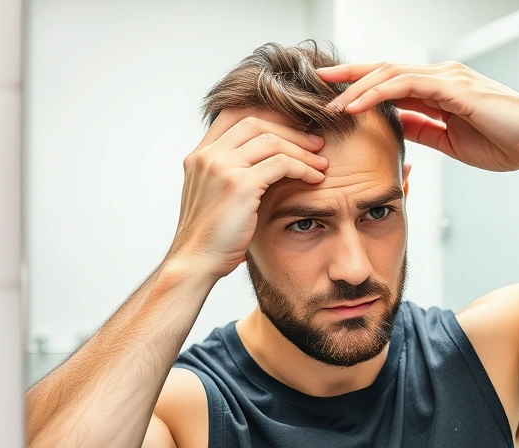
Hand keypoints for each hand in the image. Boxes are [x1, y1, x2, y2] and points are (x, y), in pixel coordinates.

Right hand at [166, 112, 327, 279]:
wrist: (196, 261)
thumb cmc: (212, 235)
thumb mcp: (214, 194)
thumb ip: (229, 172)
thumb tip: (262, 162)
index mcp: (199, 154)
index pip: (234, 114)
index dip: (268, 115)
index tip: (294, 127)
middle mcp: (207, 155)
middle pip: (256, 122)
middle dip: (291, 130)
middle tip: (316, 143)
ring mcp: (221, 167)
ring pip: (272, 141)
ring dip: (302, 150)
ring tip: (322, 162)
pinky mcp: (239, 185)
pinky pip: (281, 164)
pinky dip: (303, 168)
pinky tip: (315, 178)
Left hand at [317, 61, 518, 172]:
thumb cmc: (507, 142)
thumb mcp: (453, 140)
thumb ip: (425, 129)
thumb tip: (398, 127)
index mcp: (442, 90)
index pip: (392, 82)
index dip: (360, 86)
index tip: (332, 95)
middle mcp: (442, 77)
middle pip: (384, 70)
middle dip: (348, 76)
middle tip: (316, 83)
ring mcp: (448, 79)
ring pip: (390, 74)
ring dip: (356, 87)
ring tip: (329, 100)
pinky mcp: (455, 88)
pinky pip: (407, 86)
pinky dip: (377, 94)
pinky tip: (357, 105)